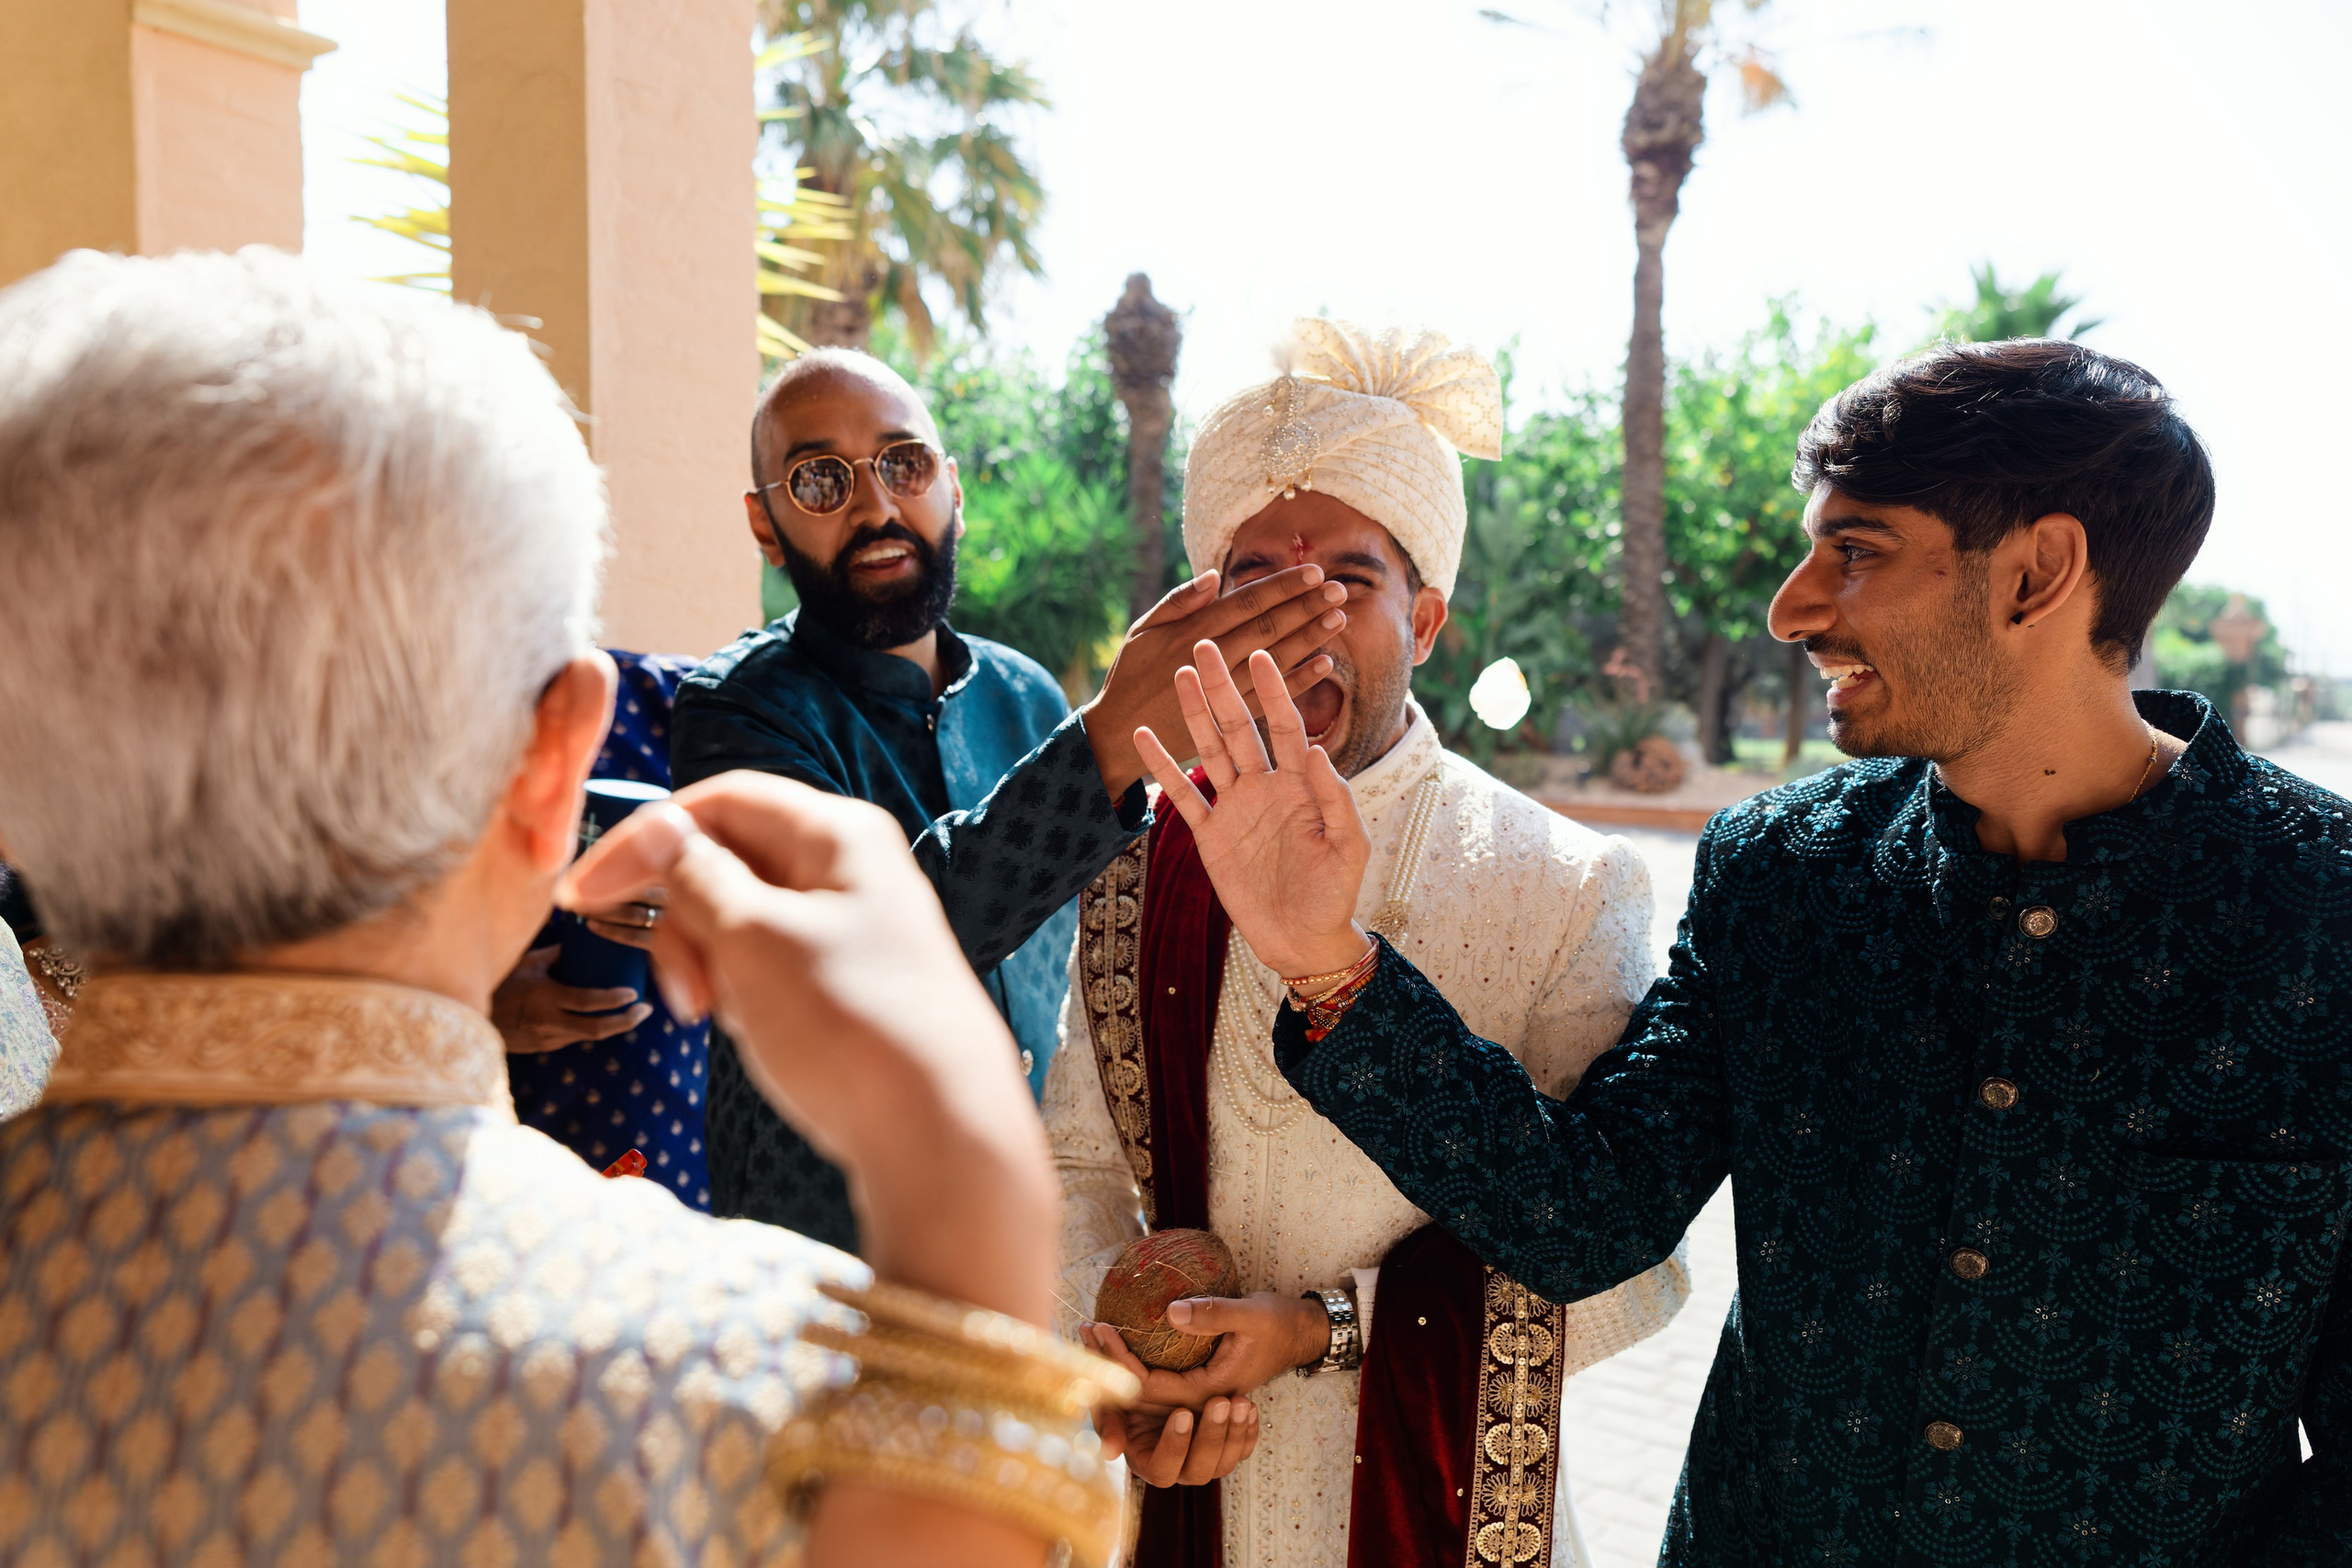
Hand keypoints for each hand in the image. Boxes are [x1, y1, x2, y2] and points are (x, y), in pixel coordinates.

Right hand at [490, 945, 651, 1052]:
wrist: (466, 1015)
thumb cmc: (499, 980)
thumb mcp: (527, 962)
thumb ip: (557, 953)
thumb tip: (585, 939)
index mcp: (543, 996)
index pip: (587, 1003)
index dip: (614, 1001)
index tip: (634, 994)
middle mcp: (546, 1021)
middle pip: (596, 1029)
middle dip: (626, 1021)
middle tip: (645, 1010)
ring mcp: (543, 1038)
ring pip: (587, 1037)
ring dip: (612, 1027)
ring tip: (632, 1014)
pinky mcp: (540, 1047)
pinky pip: (572, 1039)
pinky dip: (589, 1030)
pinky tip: (603, 1020)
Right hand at [556, 774, 1057, 1327]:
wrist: (939, 1134)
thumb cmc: (851, 1027)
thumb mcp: (754, 941)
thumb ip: (697, 878)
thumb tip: (660, 826)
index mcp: (837, 834)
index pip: (719, 802)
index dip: (645, 842)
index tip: (581, 899)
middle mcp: (852, 869)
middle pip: (727, 861)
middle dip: (685, 922)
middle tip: (686, 996)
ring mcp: (854, 927)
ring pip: (743, 920)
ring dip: (711, 965)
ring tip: (724, 1021)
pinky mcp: (851, 984)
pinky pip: (770, 966)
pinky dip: (743, 993)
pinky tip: (754, 1032)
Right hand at [1080, 566, 1349, 800]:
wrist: (1118, 733)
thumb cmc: (1130, 676)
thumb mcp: (1142, 631)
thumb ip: (1178, 602)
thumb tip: (1213, 574)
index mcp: (1191, 632)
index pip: (1247, 602)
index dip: (1282, 587)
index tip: (1314, 573)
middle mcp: (1211, 659)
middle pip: (1268, 628)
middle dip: (1305, 608)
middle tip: (1340, 591)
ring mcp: (1222, 692)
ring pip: (1274, 661)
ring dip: (1309, 638)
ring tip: (1338, 619)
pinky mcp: (1228, 721)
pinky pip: (1271, 698)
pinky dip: (1299, 682)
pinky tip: (1325, 665)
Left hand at [1080, 1291, 1330, 1403]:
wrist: (1301, 1334)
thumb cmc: (1279, 1323)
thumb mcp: (1251, 1313)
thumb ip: (1213, 1314)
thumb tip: (1170, 1312)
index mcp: (1208, 1390)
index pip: (1151, 1385)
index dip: (1121, 1360)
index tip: (1100, 1327)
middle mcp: (1198, 1400)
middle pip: (1140, 1393)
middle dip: (1108, 1362)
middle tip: (1083, 1328)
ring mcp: (1196, 1393)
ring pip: (1146, 1390)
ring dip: (1116, 1363)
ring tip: (1090, 1332)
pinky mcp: (1195, 1381)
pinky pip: (1156, 1380)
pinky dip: (1133, 1361)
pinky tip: (1116, 1338)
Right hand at [1093, 1392, 1260, 1487]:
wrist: (1156, 1379)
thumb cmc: (1128, 1394)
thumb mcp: (1112, 1405)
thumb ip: (1108, 1425)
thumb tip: (1111, 1452)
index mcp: (1148, 1463)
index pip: (1163, 1470)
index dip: (1174, 1445)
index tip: (1183, 1412)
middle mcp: (1179, 1470)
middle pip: (1200, 1470)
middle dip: (1212, 1436)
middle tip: (1220, 1402)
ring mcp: (1205, 1461)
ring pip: (1225, 1463)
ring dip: (1235, 1433)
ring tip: (1240, 1401)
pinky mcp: (1226, 1450)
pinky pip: (1243, 1450)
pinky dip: (1249, 1431)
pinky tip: (1250, 1407)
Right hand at [1134, 645, 1374, 978]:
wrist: (1302, 939)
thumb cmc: (1334, 894)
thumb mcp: (1347, 847)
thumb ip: (1334, 798)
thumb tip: (1316, 748)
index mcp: (1301, 785)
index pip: (1285, 726)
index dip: (1273, 692)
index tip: (1259, 655)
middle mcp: (1265, 787)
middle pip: (1240, 728)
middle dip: (1224, 687)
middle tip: (1206, 647)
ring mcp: (1235, 808)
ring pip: (1210, 751)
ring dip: (1194, 715)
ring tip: (1178, 676)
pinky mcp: (1211, 835)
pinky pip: (1182, 796)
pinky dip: (1163, 767)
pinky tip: (1145, 737)